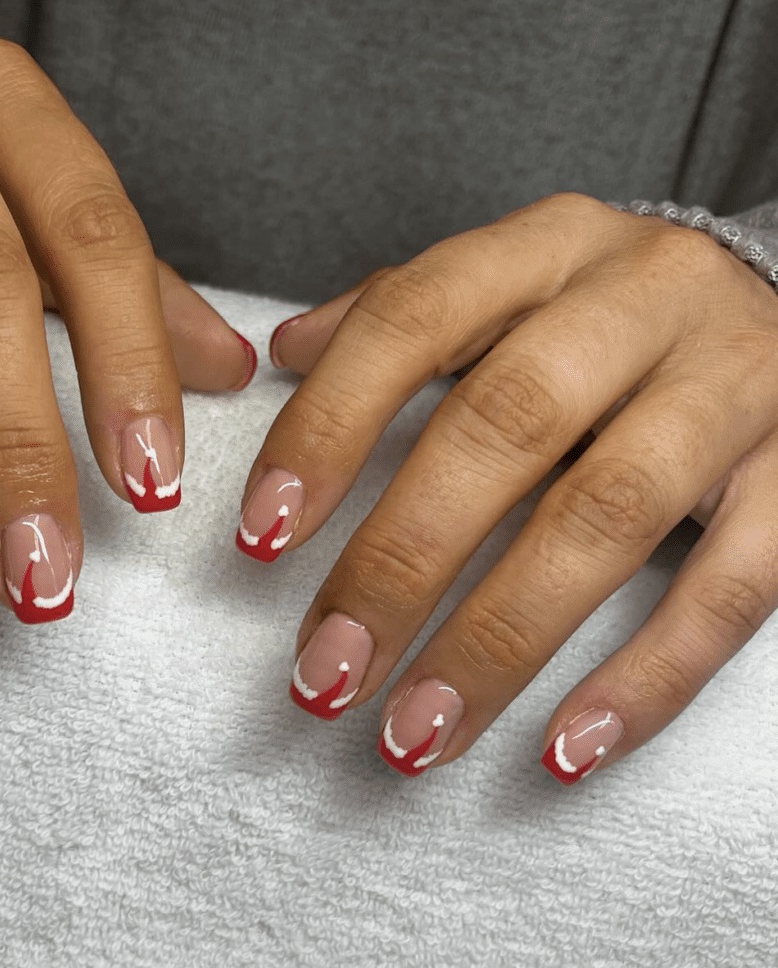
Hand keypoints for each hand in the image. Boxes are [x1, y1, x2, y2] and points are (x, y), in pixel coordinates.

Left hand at [242, 192, 777, 783]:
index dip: (328, 425)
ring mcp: (735, 386)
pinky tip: (566, 747)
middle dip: (401, 560)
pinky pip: (734, 589)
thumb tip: (282, 354)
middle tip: (325, 669)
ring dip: (499, 640)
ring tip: (413, 732)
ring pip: (608, 518)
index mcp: (546, 246)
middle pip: (506, 429)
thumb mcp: (509, 277)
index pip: (412, 318)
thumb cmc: (608, 307)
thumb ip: (396, 310)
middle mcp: (643, 301)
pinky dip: (648, 676)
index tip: (262, 535)